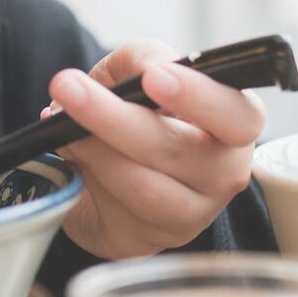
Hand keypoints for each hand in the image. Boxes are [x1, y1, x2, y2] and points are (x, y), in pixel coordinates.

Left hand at [40, 38, 265, 259]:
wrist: (112, 166)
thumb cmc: (140, 111)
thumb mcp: (139, 70)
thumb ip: (144, 58)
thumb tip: (143, 70)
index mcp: (236, 124)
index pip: (238, 115)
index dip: (198, 97)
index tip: (155, 76)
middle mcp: (224, 173)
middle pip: (176, 151)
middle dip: (114, 118)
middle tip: (67, 86)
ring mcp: (193, 213)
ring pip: (142, 186)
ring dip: (92, 149)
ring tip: (59, 121)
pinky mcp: (152, 238)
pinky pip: (115, 209)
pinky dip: (85, 174)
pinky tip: (68, 152)